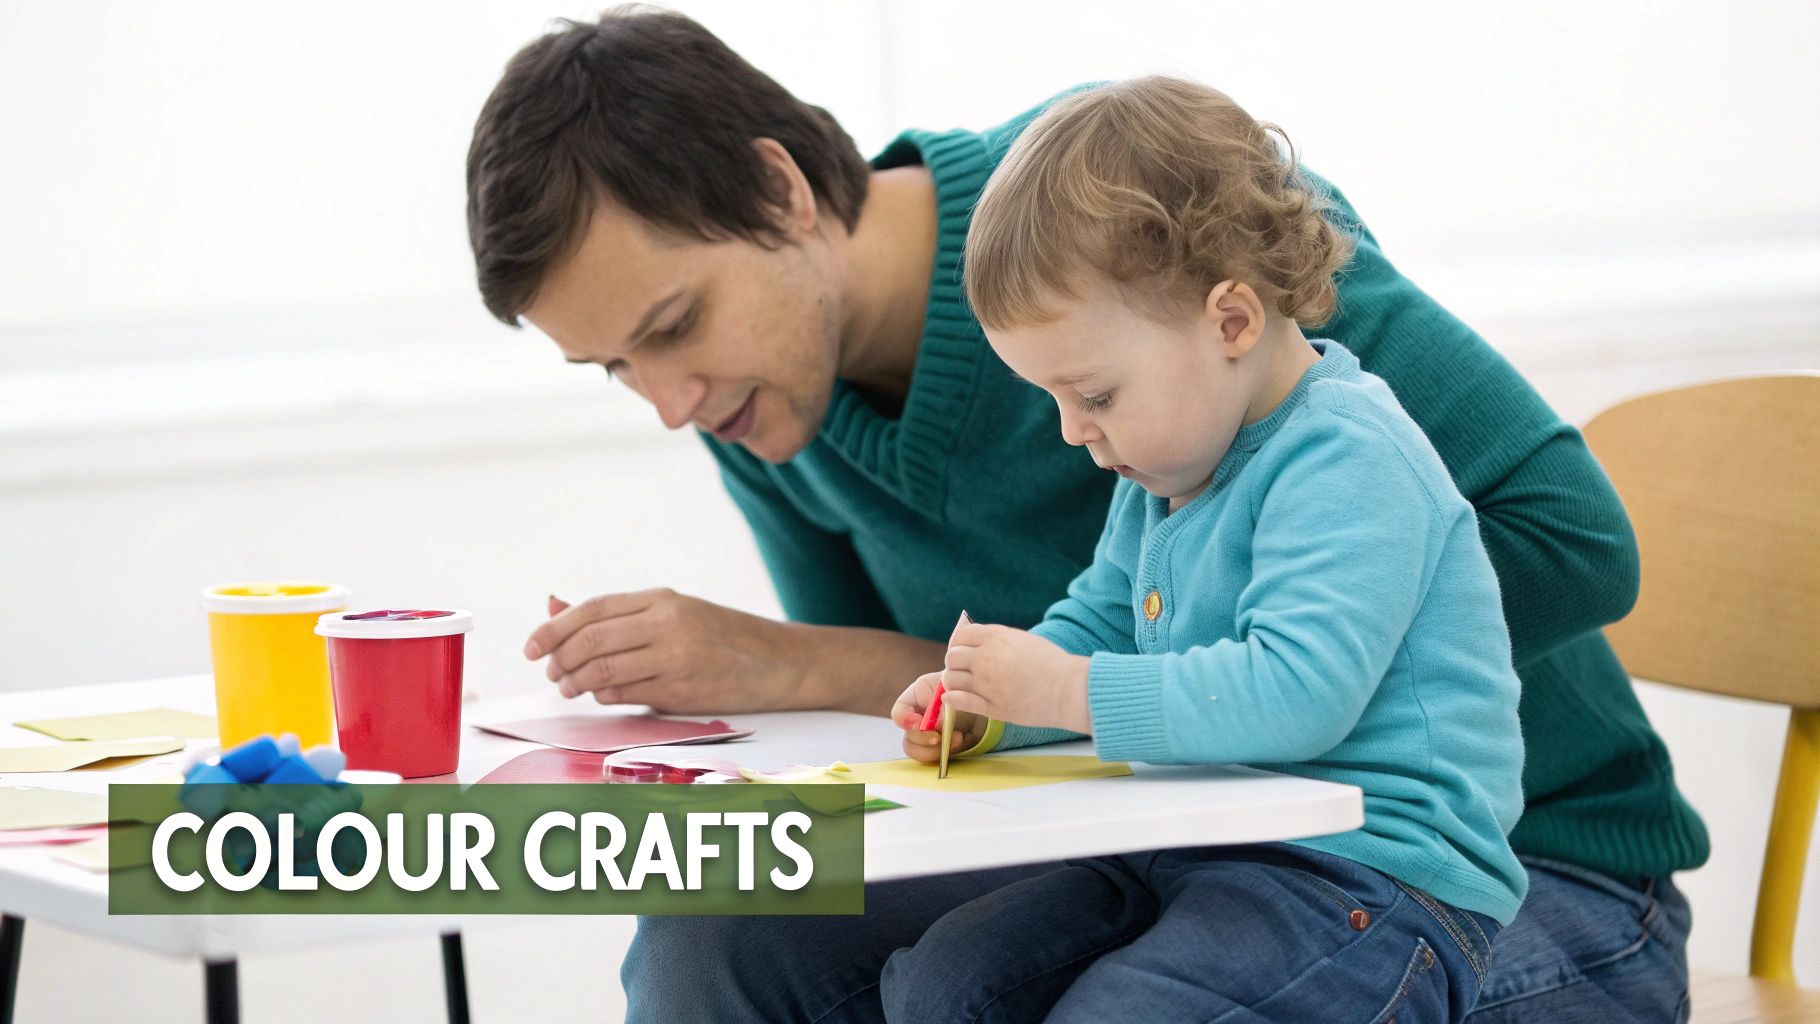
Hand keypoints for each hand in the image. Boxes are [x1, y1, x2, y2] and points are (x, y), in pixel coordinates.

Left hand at [525, 590, 803, 713]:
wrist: (780, 663)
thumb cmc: (723, 638)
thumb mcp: (673, 614)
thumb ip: (618, 616)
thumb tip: (554, 608)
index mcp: (662, 600)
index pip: (592, 610)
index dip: (554, 629)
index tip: (532, 647)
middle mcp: (668, 624)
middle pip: (591, 640)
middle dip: (559, 659)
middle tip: (551, 671)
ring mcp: (675, 658)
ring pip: (602, 670)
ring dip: (576, 682)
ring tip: (569, 687)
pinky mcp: (682, 691)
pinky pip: (626, 694)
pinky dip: (604, 696)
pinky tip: (601, 694)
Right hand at [891, 671, 982, 763]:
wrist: (987, 700)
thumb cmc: (969, 687)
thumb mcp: (957, 690)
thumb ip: (945, 706)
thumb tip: (937, 726)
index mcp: (917, 697)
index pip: (899, 712)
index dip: (906, 720)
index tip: (920, 724)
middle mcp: (919, 718)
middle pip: (908, 737)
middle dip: (923, 739)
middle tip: (938, 737)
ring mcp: (928, 735)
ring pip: (918, 752)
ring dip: (935, 749)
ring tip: (956, 738)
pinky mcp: (940, 747)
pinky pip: (935, 757)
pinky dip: (947, 752)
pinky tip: (961, 739)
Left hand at [941, 624, 1091, 733]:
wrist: (1068, 689)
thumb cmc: (1051, 663)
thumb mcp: (1022, 639)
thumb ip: (997, 638)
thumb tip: (974, 640)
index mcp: (996, 637)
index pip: (961, 636)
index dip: (960, 644)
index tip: (965, 652)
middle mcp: (986, 658)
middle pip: (952, 657)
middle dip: (956, 663)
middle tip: (965, 671)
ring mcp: (986, 683)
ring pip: (951, 679)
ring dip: (953, 682)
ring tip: (963, 685)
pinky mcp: (991, 707)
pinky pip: (958, 701)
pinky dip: (952, 699)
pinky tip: (954, 698)